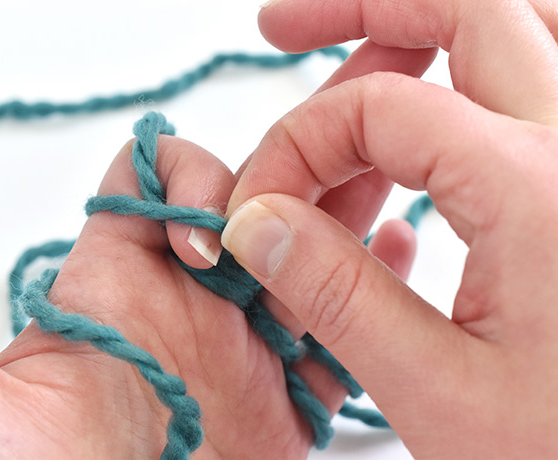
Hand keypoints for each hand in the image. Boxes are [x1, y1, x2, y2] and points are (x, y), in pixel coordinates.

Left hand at [0, 124, 417, 459]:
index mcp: (112, 289)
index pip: (157, 186)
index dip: (189, 178)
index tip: (206, 236)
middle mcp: (182, 312)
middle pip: (244, 211)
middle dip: (287, 184)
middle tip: (332, 184)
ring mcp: (239, 357)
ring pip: (299, 262)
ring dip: (335, 227)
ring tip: (386, 197)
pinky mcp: (281, 410)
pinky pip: (335, 340)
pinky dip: (368, 302)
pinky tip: (401, 262)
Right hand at [222, 0, 557, 457]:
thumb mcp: (439, 392)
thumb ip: (336, 294)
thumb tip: (259, 223)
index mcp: (539, 191)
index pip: (381, 109)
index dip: (297, 146)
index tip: (261, 206)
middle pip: (465, 8)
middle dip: (358, 8)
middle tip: (284, 28)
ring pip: (517, 21)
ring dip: (425, 19)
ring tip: (353, 46)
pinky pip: (541, 73)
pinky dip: (476, 63)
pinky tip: (432, 96)